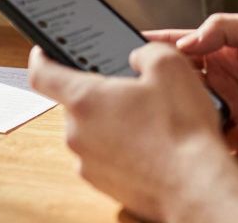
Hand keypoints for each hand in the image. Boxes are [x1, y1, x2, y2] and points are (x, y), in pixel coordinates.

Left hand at [28, 43, 233, 221]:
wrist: (196, 186)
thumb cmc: (181, 131)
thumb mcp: (170, 65)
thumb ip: (145, 51)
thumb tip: (138, 58)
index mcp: (85, 100)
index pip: (42, 74)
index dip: (41, 57)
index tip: (43, 51)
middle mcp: (78, 134)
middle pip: (77, 104)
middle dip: (102, 94)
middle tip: (136, 91)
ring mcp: (89, 164)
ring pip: (94, 131)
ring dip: (115, 123)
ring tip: (153, 123)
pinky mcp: (105, 185)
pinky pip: (107, 157)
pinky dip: (124, 149)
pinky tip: (154, 147)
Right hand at [161, 13, 237, 152]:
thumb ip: (224, 28)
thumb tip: (184, 43)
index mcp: (229, 44)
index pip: (183, 42)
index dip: (156, 44)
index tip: (127, 47)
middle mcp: (229, 75)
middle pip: (182, 80)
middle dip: (168, 86)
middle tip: (157, 91)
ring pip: (198, 112)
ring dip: (200, 115)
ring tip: (212, 113)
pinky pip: (225, 139)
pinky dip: (236, 137)